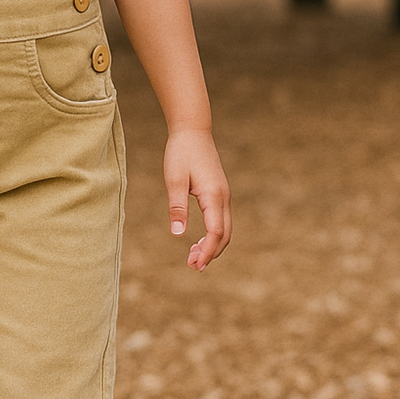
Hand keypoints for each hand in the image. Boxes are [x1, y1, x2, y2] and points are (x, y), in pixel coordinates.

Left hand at [164, 129, 230, 270]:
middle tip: (192, 267)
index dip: (207, 251)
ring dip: (212, 246)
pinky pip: (221, 221)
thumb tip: (178, 234)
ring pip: (225, 229)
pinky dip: (213, 236)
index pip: (215, 232)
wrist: (193, 131)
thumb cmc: (181, 153)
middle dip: (211, 253)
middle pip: (224, 235)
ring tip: (193, 258)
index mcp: (213, 196)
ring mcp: (224, 196)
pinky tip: (198, 241)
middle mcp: (223, 198)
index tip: (195, 265)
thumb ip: (177, 207)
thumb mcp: (174, 180)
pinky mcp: (219, 193)